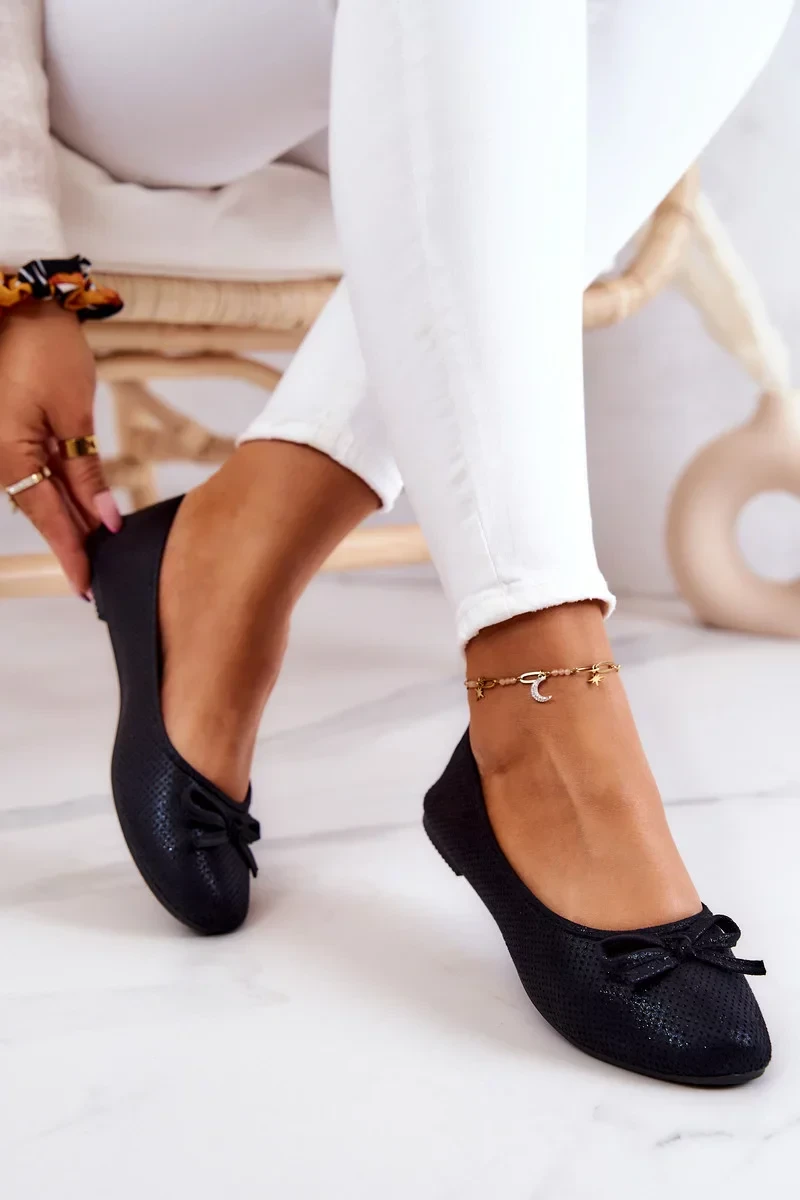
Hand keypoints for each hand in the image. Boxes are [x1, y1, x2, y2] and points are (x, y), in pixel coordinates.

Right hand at [0, 303, 120, 596]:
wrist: (22, 304)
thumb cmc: (44, 349)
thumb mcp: (74, 415)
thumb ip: (87, 473)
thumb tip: (105, 519)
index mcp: (9, 455)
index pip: (47, 519)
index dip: (71, 553)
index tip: (86, 585)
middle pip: (44, 510)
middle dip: (73, 540)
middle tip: (99, 571)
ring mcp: (2, 446)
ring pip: (41, 493)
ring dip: (69, 516)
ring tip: (99, 544)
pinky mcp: (10, 433)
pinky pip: (36, 471)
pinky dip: (61, 490)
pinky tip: (84, 507)